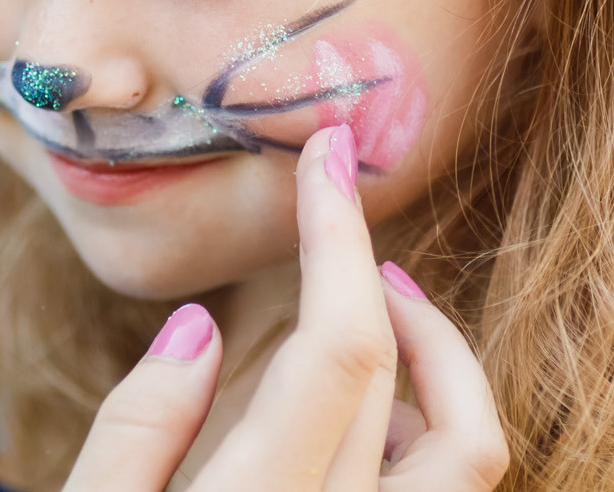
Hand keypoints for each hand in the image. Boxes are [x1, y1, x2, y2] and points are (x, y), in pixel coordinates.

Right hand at [62, 126, 507, 490]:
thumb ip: (139, 430)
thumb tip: (200, 322)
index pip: (340, 346)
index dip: (339, 235)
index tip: (327, 155)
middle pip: (418, 389)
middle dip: (387, 278)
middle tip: (345, 222)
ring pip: (474, 458)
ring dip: (440, 365)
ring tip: (373, 314)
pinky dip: (430, 434)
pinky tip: (367, 415)